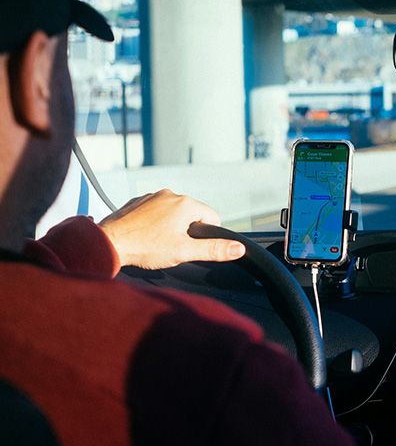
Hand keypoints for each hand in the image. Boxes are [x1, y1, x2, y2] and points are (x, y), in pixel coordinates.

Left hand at [98, 189, 244, 269]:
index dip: (205, 236)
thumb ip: (213, 249)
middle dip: (186, 231)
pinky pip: (154, 211)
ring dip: (170, 226)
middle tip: (171, 247)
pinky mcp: (137, 201)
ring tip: (155, 243)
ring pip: (172, 212)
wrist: (108, 243)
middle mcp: (170, 194)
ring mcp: (152, 196)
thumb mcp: (184, 252)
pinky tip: (144, 236)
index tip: (189, 246)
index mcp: (186, 204)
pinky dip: (153, 222)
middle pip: (192, 214)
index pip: (212, 217)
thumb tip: (238, 248)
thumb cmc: (145, 247)